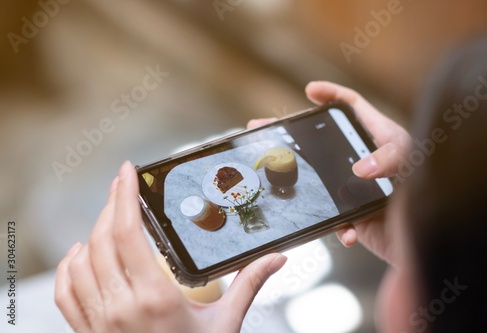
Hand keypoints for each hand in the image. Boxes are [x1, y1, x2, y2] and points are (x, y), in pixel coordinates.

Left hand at [55, 161, 286, 332]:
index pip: (127, 234)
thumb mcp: (226, 324)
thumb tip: (277, 258)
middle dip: (110, 205)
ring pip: (81, 262)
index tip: (127, 173)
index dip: (123, 197)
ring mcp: (99, 322)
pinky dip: (69, 267)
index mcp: (155, 299)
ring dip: (93, 232)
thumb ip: (249, 285)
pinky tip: (82, 253)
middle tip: (122, 186)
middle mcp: (120, 308)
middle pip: (102, 239)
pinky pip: (65, 292)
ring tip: (109, 216)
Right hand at [248, 81, 410, 264]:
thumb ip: (392, 158)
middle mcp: (362, 160)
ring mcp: (354, 188)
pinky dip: (337, 228)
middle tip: (265, 128)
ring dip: (296, 179)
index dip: (332, 94)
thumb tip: (360, 168)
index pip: (353, 107)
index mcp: (378, 138)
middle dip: (291, 135)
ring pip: (318, 178)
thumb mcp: (415, 164)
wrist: (428, 243)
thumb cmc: (430, 194)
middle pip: (322, 141)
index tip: (310, 90)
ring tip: (271, 173)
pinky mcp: (353, 215)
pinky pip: (334, 219)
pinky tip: (345, 233)